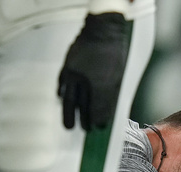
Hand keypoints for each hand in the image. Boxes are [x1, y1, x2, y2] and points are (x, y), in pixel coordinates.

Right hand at [58, 12, 129, 129]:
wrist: (103, 31)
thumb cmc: (115, 54)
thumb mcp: (118, 76)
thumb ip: (112, 95)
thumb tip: (107, 113)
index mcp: (102, 82)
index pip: (99, 107)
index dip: (98, 119)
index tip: (99, 127)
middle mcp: (86, 79)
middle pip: (82, 106)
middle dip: (83, 120)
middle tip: (84, 131)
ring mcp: (74, 72)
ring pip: (69, 98)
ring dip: (68, 113)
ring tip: (68, 126)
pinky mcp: (67, 66)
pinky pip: (62, 83)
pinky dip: (62, 93)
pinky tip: (62, 99)